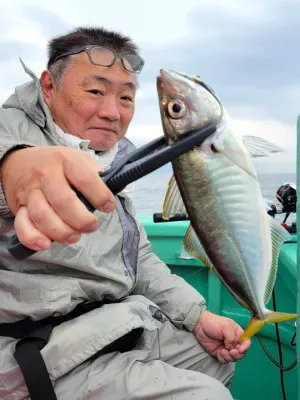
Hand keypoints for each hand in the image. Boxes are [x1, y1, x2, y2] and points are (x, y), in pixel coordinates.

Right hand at [1, 146, 115, 250]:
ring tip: (73, 237)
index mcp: (65, 160)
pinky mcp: (18, 207)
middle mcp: (46, 174)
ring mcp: (30, 192)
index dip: (100, 196)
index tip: (108, 207)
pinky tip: (46, 244)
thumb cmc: (55, 164)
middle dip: (82, 220)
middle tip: (91, 226)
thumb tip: (109, 192)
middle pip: (64, 202)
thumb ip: (93, 173)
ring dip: (61, 232)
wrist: (16, 162)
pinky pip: (22, 226)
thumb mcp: (76, 158)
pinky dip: (33, 238)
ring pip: (43, 216)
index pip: (86, 179)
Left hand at [193, 310, 250, 363]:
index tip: (240, 349)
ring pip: (234, 358)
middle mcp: (234, 342)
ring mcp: (227, 348)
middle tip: (231, 352)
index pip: (246, 342)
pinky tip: (218, 353)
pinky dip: (223, 359)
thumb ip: (231, 337)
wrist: (200, 326)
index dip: (246, 347)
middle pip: (242, 353)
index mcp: (237, 334)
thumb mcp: (225, 326)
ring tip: (222, 351)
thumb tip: (231, 347)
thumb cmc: (214, 323)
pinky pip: (225, 360)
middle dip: (237, 354)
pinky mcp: (219, 353)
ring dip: (229, 357)